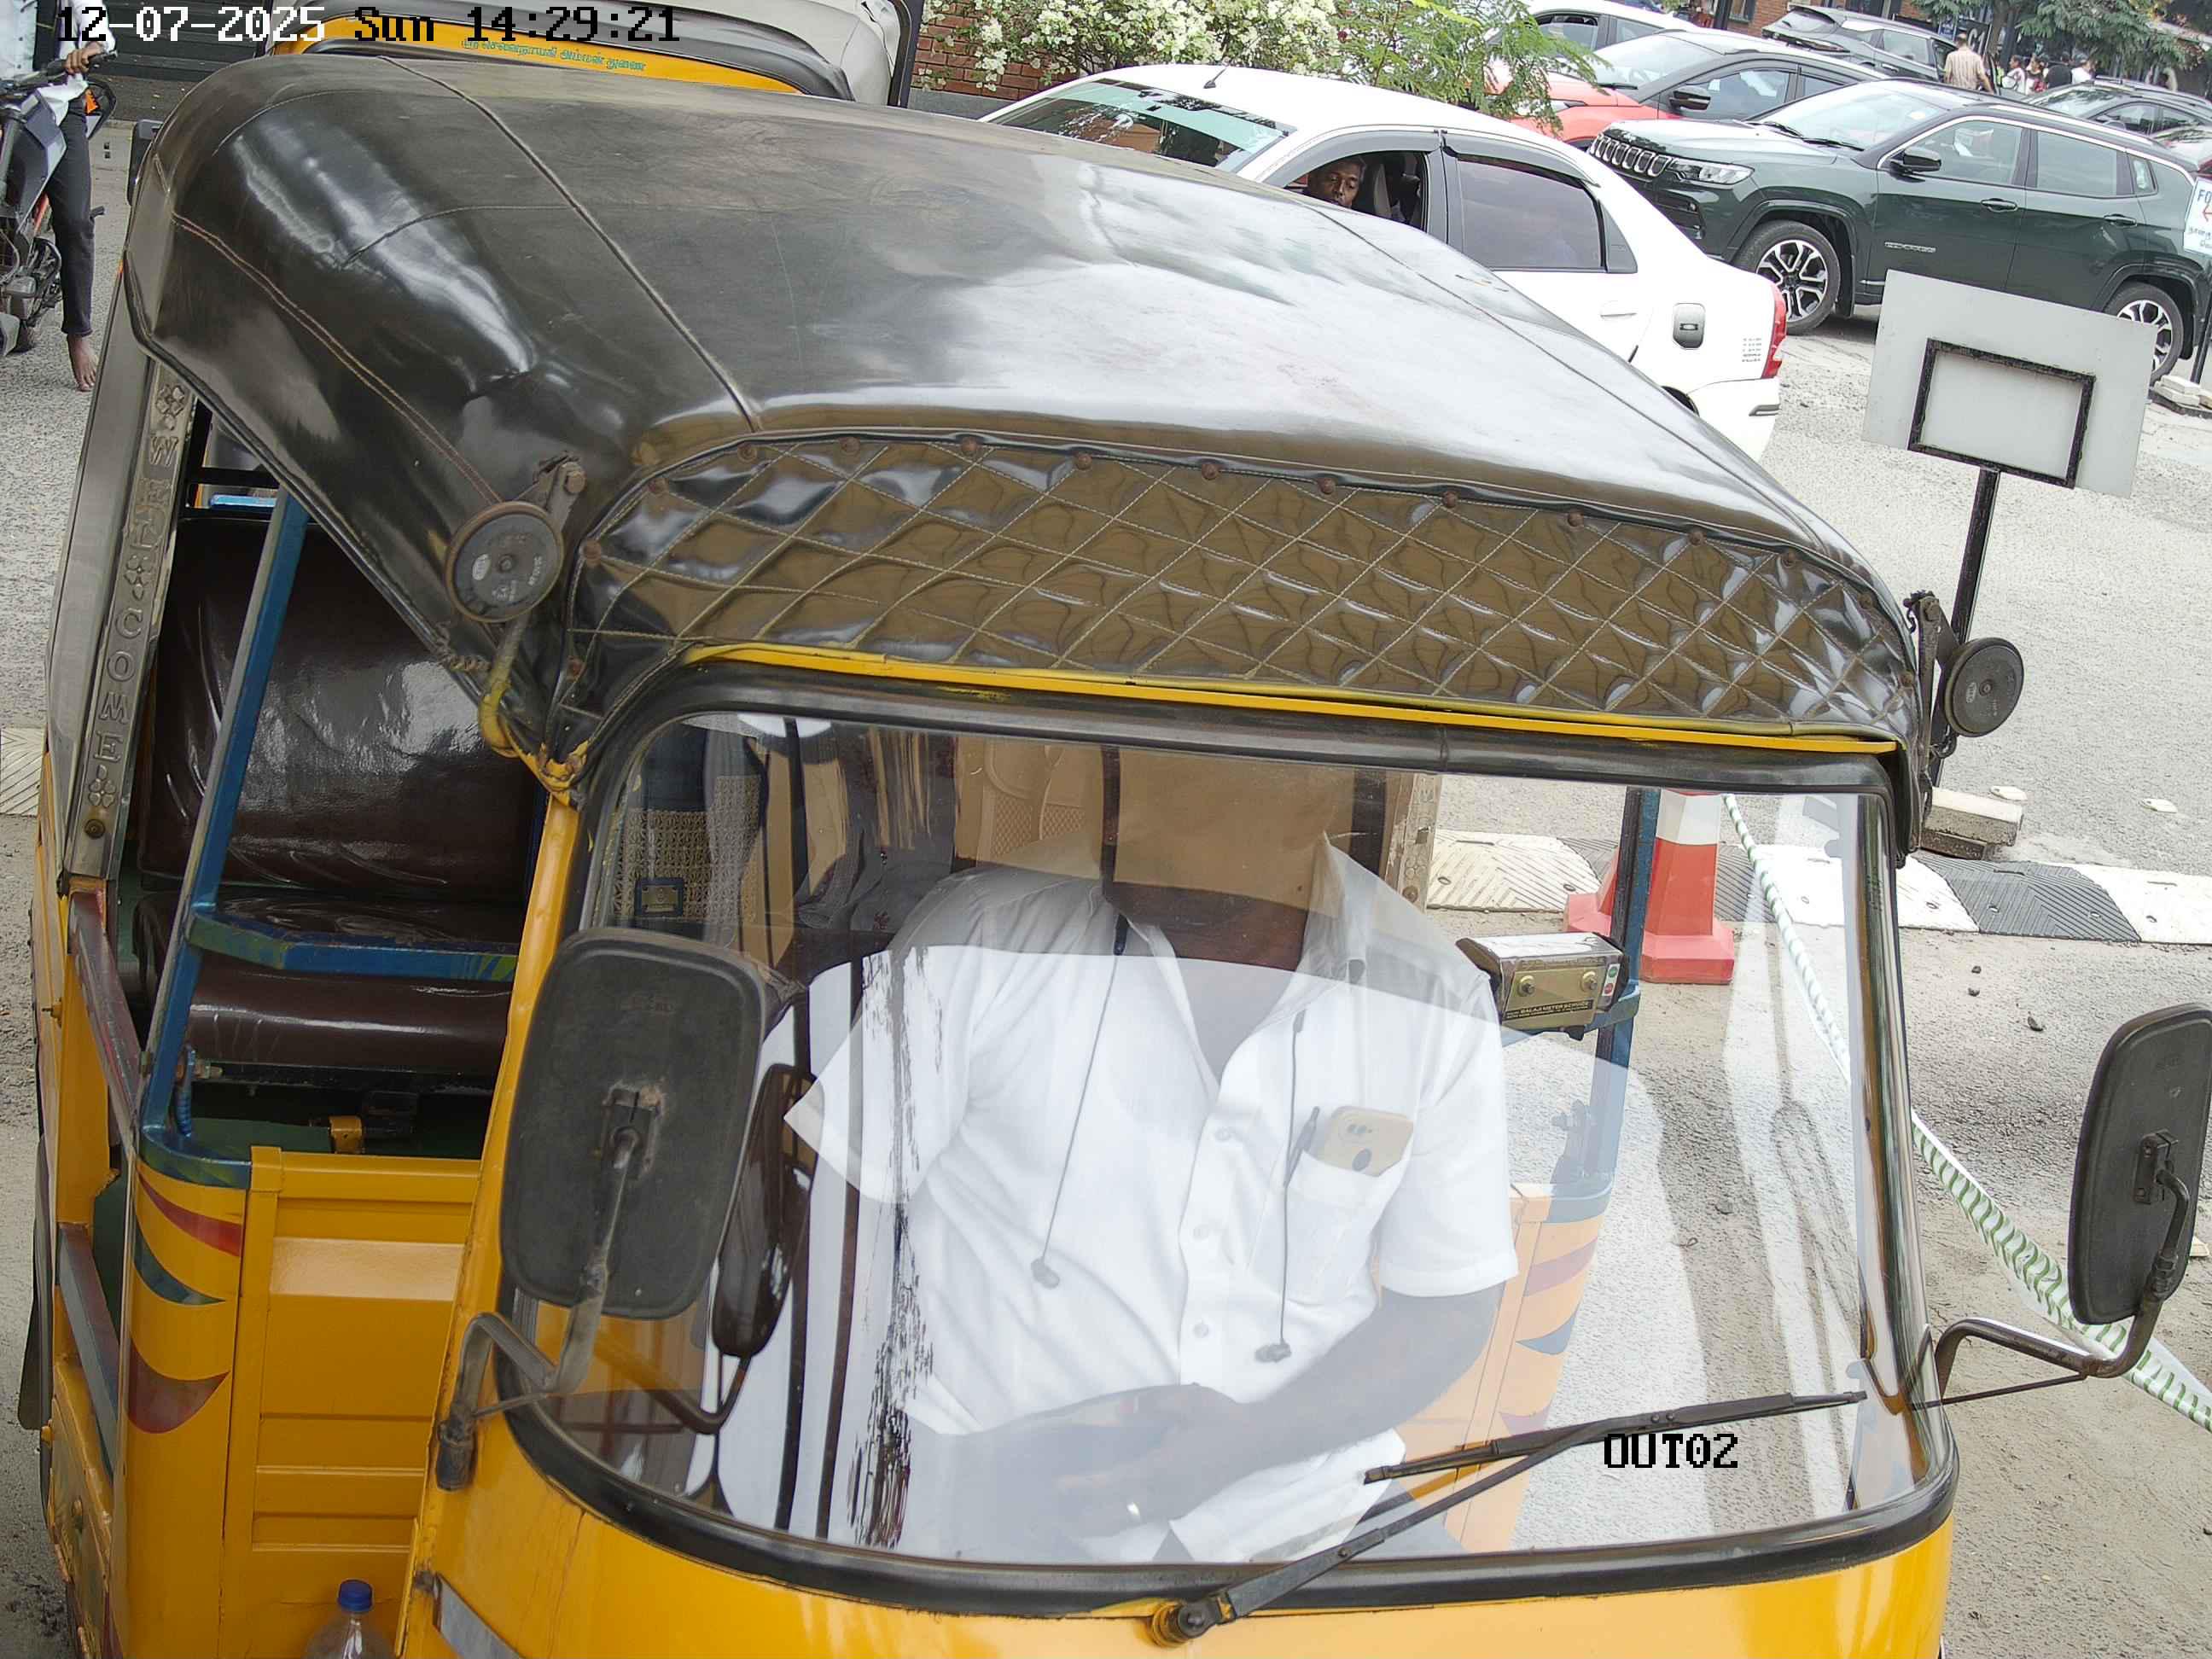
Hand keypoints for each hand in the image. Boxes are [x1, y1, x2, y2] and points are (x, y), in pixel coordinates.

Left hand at [63, 44, 104, 73]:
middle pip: (74, 66)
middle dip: (79, 70)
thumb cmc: (87, 59)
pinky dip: (85, 62)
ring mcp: (79, 52)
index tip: (74, 73)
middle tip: (83, 71)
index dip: (70, 71)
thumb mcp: (80, 64)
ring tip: (87, 68)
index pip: (67, 65)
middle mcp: (73, 54)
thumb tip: (72, 74)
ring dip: (84, 68)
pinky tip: (87, 63)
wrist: (94, 50)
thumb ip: (75, 68)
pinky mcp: (85, 51)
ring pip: (79, 64)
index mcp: (70, 57)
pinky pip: (83, 59)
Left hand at [1049, 1384, 1259, 1536]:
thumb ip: (1150, 1405)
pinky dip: (1119, 1516)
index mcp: (1163, 1468)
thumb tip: (1122, 1411)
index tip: (1059, 1485)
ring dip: (1099, 1520)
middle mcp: (1166, 1494)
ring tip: (1070, 1517)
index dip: (1085, 1485)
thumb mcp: (1186, 1401)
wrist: (1256, 1442)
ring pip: (1129, 1520)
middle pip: (1116, 1514)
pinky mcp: (1181, 1507)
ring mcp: (1174, 1505)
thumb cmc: (1220, 1418)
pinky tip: (1106, 1507)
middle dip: (1083, 1516)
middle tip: (1053, 1513)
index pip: (1115, 1482)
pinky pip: (1142, 1517)